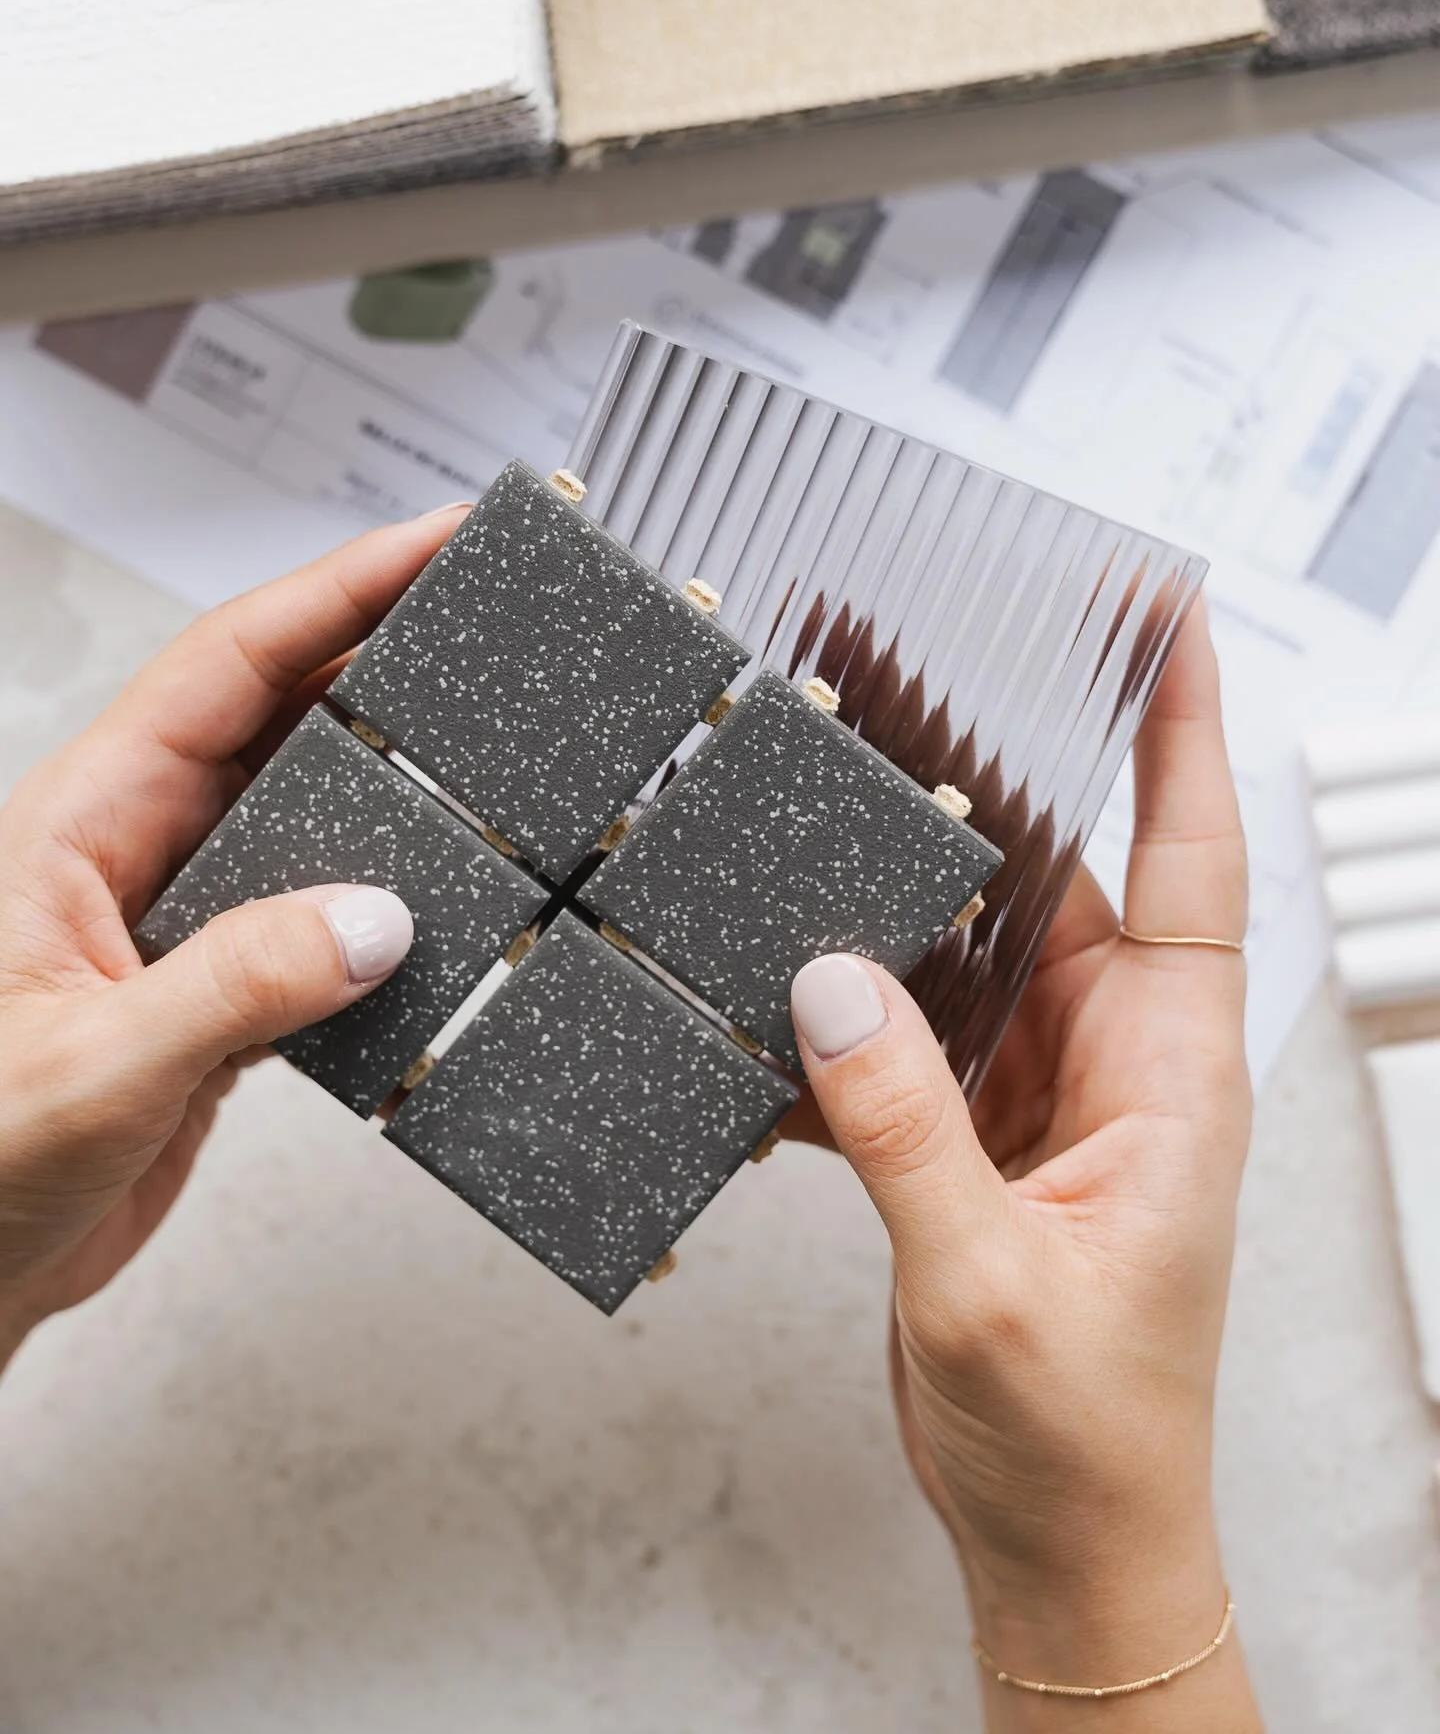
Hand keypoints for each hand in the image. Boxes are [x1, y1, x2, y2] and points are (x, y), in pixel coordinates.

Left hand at [0, 504, 469, 1367]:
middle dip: (381, 645)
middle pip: (280, 710)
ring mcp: (189, 916)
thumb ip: (235, 987)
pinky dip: (393, 891)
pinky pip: (326, 907)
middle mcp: (141, 850)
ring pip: (312, 806)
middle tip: (483, 606)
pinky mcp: (225, 987)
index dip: (333, 591)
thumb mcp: (94, 1067)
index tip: (430, 542)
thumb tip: (372, 921)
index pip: (226, 668)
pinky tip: (442, 888)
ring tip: (484, 728)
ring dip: (394, 769)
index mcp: (84, 824)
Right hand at [789, 603, 1260, 1728]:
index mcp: (1169, 1073)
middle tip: (897, 667)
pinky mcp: (973, 1137)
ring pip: (965, 946)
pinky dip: (842, 1011)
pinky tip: (773, 982)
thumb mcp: (993, 1281)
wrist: (1066, 1543)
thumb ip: (909, 1130)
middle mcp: (1113, 1061)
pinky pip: (905, 1036)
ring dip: (894, 882)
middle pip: (1051, 874)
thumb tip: (834, 989)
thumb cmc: (1088, 1437)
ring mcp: (1041, 1093)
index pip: (1195, 858)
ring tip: (821, 786)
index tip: (1163, 615)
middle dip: (981, 768)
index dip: (1182, 727)